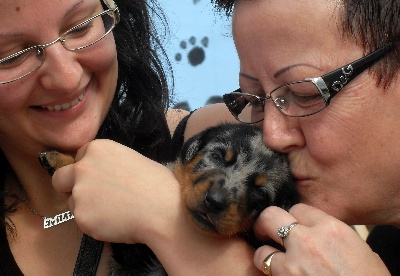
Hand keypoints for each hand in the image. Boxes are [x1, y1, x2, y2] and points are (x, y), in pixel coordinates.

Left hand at [52, 139, 261, 274]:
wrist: (165, 210)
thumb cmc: (158, 184)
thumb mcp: (133, 160)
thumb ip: (110, 164)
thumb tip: (104, 176)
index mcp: (99, 148)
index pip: (80, 156)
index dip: (88, 168)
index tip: (99, 178)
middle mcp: (84, 167)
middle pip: (61, 177)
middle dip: (70, 185)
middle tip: (89, 196)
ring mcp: (80, 192)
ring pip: (73, 201)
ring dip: (86, 206)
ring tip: (114, 211)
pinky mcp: (81, 216)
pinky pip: (82, 220)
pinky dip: (94, 223)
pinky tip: (116, 222)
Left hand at [253, 204, 389, 274]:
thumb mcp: (361, 251)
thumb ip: (336, 237)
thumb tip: (324, 237)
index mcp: (331, 229)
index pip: (299, 208)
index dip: (294, 217)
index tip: (294, 225)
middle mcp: (308, 240)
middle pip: (271, 215)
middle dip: (267, 222)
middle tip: (267, 231)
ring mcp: (293, 263)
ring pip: (263, 248)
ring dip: (266, 253)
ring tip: (271, 257)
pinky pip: (266, 269)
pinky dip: (267, 270)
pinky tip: (275, 273)